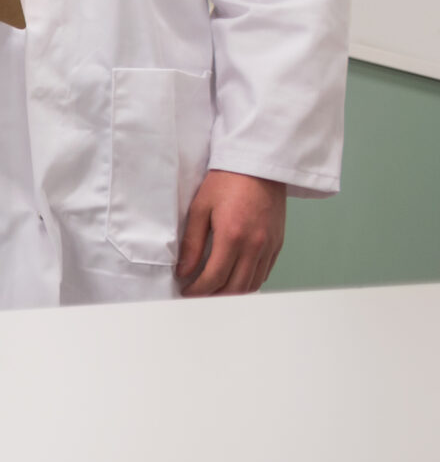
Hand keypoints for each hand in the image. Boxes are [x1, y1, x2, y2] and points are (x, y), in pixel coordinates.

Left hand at [177, 169, 287, 295]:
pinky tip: (235, 280)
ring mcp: (269, 246)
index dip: (198, 290)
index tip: (186, 292)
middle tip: (198, 296)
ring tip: (214, 292)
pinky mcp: (278, 244)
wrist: (258, 165)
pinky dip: (249, 282)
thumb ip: (192, 243)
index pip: (214, 277)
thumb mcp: (199, 208)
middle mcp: (255, 245)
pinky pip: (264, 273)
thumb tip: (184, 270)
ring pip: (252, 284)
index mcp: (232, 236)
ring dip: (232, 294)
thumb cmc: (226, 182)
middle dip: (214, 297)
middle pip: (235, 287)